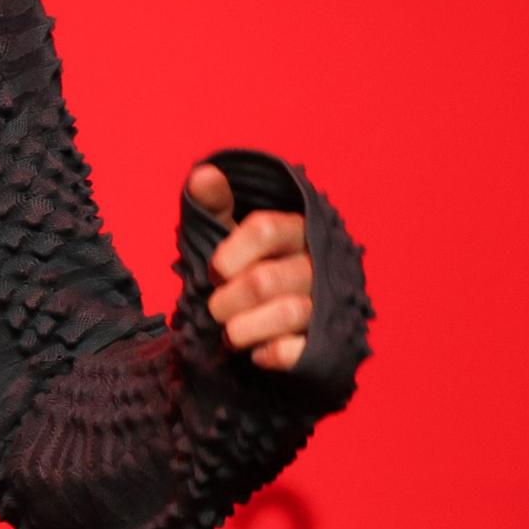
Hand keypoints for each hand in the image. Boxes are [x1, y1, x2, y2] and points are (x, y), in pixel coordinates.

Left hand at [187, 163, 311, 369]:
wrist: (280, 321)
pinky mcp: (326, 343)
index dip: (231, 253)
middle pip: (266, 279)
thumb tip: (203, 174)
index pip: (266, 229)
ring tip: (230, 334)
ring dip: (245, 328)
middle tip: (214, 309)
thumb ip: (216, 207)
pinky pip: (301, 350)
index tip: (215, 270)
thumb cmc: (251, 268)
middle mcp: (317, 265)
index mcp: (297, 230)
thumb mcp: (232, 235)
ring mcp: (325, 305)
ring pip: (289, 312)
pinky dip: (273, 354)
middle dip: (228, 299)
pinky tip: (256, 355)